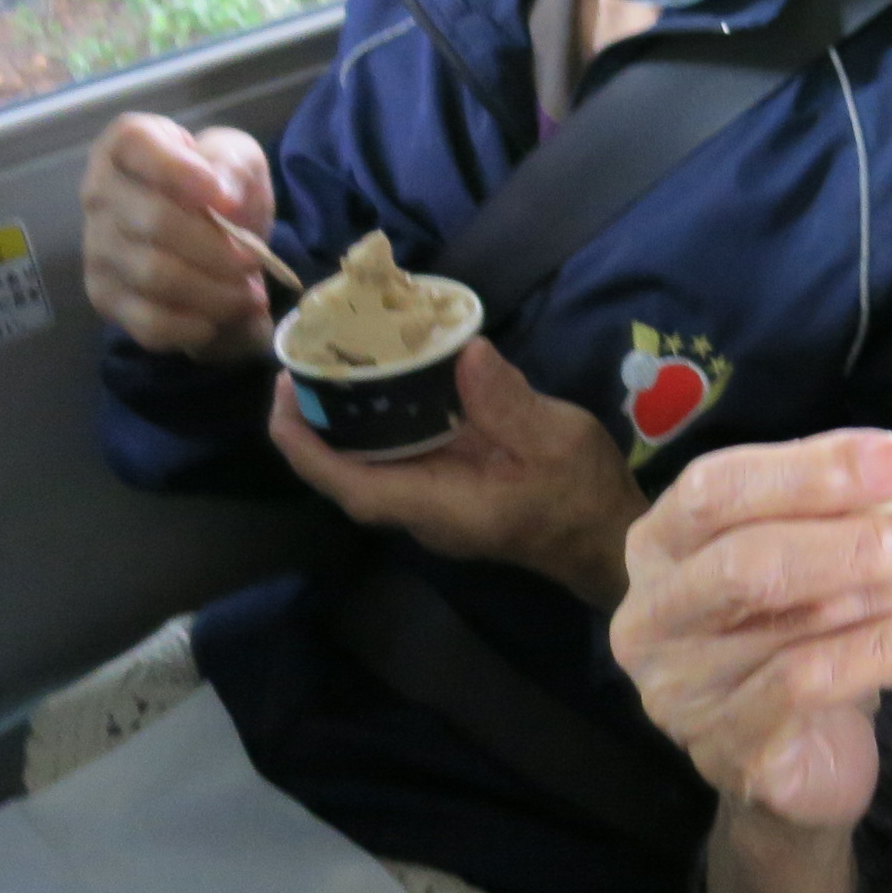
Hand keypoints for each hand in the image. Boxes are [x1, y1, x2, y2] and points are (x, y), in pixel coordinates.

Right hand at [80, 112, 276, 361]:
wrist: (222, 245)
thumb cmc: (223, 190)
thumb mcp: (239, 161)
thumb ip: (231, 163)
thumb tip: (222, 195)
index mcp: (125, 147)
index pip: (132, 142)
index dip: (176, 169)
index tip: (224, 197)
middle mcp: (99, 194)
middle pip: (152, 221)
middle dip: (216, 247)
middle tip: (253, 259)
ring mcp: (96, 248)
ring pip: (154, 275)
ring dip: (213, 291)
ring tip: (248, 293)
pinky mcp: (106, 297)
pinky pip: (148, 321)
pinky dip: (193, 326)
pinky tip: (217, 319)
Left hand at [269, 339, 645, 605]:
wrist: (608, 539)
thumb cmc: (582, 497)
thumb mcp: (556, 440)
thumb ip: (507, 402)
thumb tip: (466, 352)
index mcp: (438, 506)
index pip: (350, 484)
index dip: (306, 445)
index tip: (283, 394)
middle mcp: (422, 511)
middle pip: (346, 473)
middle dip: (316, 422)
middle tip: (307, 357)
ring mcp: (434, 503)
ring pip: (369, 464)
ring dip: (344, 421)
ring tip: (335, 361)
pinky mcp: (449, 489)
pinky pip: (399, 457)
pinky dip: (381, 423)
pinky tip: (389, 384)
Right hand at [611, 432, 891, 831]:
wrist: (802, 759)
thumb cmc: (805, 638)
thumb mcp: (829, 564)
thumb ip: (863, 520)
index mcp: (664, 544)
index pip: (717, 488)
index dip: (806, 469)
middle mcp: (654, 613)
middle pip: (744, 559)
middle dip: (852, 537)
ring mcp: (680, 688)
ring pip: (793, 623)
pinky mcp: (726, 746)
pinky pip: (806, 686)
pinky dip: (881, 652)